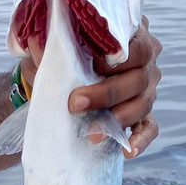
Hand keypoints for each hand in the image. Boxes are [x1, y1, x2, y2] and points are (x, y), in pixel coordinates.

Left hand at [20, 16, 161, 157]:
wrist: (54, 74)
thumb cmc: (58, 52)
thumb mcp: (50, 45)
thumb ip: (48, 44)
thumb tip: (35, 40)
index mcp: (129, 33)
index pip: (135, 45)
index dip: (116, 58)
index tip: (92, 65)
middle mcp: (145, 58)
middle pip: (140, 77)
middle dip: (108, 93)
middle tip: (76, 104)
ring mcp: (146, 86)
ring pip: (144, 103)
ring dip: (118, 119)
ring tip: (92, 133)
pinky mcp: (142, 111)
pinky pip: (149, 127)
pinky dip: (140, 140)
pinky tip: (127, 151)